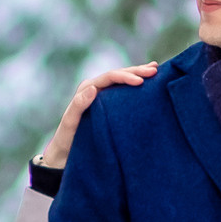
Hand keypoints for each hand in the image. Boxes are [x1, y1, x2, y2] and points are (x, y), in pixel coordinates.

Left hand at [36, 62, 159, 168]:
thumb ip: (79, 106)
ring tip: (156, 69)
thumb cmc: (66, 139)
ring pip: (123, 81)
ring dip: (138, 74)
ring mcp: (103, 96)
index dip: (126, 76)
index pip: (110, 77)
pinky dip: (136, 84)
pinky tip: (148, 82)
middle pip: (118, 75)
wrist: (64, 152)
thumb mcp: (70, 123)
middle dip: (137, 71)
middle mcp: (95, 89)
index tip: (141, 81)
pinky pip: (124, 92)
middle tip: (155, 70)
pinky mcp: (108, 105)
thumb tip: (94, 89)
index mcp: (87, 89)